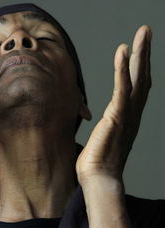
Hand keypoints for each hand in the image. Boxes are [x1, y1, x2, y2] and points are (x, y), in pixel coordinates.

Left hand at [76, 25, 151, 184]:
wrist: (98, 179)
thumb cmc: (97, 161)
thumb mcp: (103, 137)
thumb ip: (105, 126)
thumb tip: (100, 124)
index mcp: (128, 116)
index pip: (137, 86)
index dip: (139, 66)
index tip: (137, 49)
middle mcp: (132, 113)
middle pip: (142, 76)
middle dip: (145, 52)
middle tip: (146, 31)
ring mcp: (126, 114)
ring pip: (137, 78)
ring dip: (140, 53)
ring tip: (143, 32)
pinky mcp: (117, 117)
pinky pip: (121, 89)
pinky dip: (122, 69)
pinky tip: (123, 51)